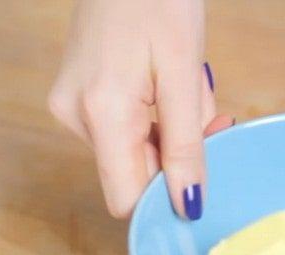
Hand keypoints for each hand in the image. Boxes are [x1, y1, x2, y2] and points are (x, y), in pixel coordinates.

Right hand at [48, 0, 231, 218]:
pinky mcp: (77, 96)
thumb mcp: (184, 75)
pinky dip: (154, 122)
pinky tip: (168, 89)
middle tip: (213, 119)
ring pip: (131, 153)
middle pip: (133, 174)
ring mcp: (71, 106)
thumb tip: (188, 204)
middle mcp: (75, 117)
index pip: (126, 198)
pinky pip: (122, 130)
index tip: (203, 180)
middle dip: (178, 157)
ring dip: (170, 136)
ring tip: (188, 90)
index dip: (165, 200)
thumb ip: (186, 145)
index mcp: (101, 113)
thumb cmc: (160, 1)